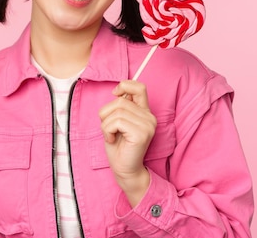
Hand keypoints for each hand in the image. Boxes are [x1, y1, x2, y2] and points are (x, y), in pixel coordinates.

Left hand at [98, 80, 156, 205]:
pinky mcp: (141, 134)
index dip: (125, 85)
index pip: (139, 87)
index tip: (115, 94)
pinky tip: (111, 140)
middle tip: (109, 129)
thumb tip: (119, 90)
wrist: (124, 170)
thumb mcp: (118, 122)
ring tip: (111, 135)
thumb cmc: (119, 147)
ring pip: (116, 111)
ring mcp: (147, 125)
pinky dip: (107, 131)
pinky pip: (116, 122)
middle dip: (106, 113)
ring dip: (106, 124)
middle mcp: (149, 117)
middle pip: (120, 101)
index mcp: (145, 112)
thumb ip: (121, 107)